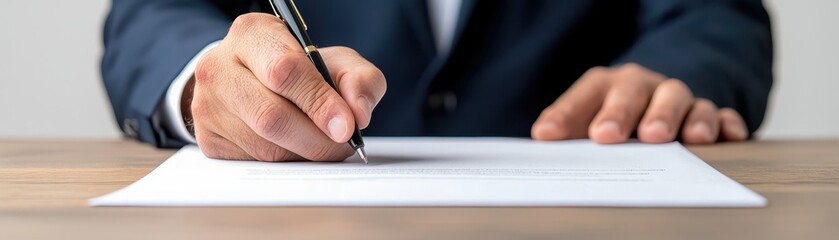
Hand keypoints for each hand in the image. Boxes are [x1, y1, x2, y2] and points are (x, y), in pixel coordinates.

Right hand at [189, 13, 385, 160]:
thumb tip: (358, 113)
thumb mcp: (335, 61)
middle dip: (317, 138)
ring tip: (322, 143)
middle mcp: (219, 66)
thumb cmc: (297, 68)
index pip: (284, 71)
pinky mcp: (208, 139)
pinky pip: (255, 163)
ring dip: (304, 153)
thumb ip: (359, 79)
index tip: (346, 126)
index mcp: (252, 34)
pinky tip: (294, 147)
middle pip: (271, 116)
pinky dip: (285, 162)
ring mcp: (207, 105)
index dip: (319, 102)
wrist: (253, 79)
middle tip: (341, 144)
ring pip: (264, 146)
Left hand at [531, 63, 747, 143]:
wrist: (660, 106)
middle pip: (633, 91)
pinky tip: (726, 138)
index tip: (548, 135)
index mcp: (607, 86)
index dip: (566, 113)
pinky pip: (721, 116)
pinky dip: (724, 125)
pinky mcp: (710, 116)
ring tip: (679, 138)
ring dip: (676, 116)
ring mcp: (677, 99)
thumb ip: (567, 130)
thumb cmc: (616, 121)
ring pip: (679, 97)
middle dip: (620, 113)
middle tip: (608, 136)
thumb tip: (541, 141)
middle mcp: (642, 87)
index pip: (585, 94)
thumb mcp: (587, 123)